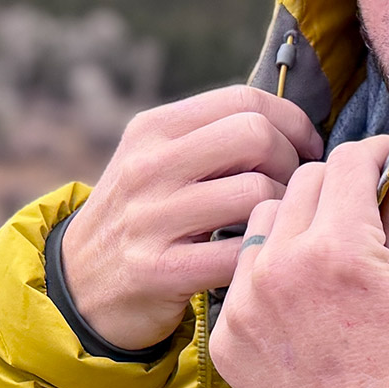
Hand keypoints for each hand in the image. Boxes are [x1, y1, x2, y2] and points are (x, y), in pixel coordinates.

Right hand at [62, 85, 323, 350]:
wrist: (80, 287)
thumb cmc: (141, 218)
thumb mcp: (156, 162)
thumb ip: (210, 137)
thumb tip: (293, 124)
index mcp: (152, 129)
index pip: (244, 100)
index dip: (293, 122)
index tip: (308, 149)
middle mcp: (147, 166)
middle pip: (254, 136)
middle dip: (291, 162)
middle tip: (293, 189)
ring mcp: (150, 218)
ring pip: (254, 192)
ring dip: (282, 211)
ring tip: (276, 225)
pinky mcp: (159, 270)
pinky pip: (239, 251)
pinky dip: (261, 253)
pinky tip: (258, 257)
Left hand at [208, 136, 388, 387]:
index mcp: (338, 251)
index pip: (347, 163)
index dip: (375, 154)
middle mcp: (280, 267)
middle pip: (301, 183)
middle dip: (337, 187)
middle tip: (365, 211)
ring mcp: (244, 303)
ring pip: (262, 220)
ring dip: (294, 221)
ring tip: (329, 253)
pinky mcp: (224, 335)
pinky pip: (242, 273)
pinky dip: (269, 270)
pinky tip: (301, 297)